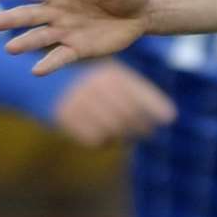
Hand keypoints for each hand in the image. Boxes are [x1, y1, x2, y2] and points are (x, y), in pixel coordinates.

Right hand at [0, 0, 152, 74]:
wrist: (140, 12)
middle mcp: (58, 11)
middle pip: (28, 15)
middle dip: (8, 20)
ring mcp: (66, 30)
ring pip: (39, 37)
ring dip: (25, 43)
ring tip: (9, 49)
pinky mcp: (77, 48)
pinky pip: (60, 57)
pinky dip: (49, 64)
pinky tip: (37, 71)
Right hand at [52, 61, 176, 146]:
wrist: (46, 82)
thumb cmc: (92, 84)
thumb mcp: (113, 79)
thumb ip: (136, 95)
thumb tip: (168, 117)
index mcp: (112, 75)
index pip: (139, 92)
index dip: (156, 106)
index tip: (170, 118)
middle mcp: (97, 87)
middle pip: (128, 114)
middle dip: (142, 126)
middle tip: (150, 133)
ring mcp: (80, 102)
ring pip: (112, 129)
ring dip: (124, 136)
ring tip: (129, 137)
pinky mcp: (65, 118)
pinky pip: (94, 138)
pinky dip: (104, 141)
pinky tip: (107, 139)